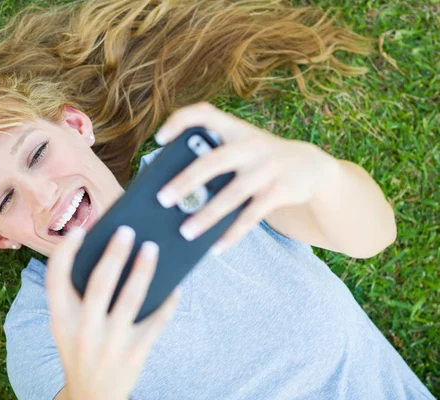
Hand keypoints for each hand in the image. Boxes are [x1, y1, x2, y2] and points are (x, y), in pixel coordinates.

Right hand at [45, 226, 181, 399]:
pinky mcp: (135, 352)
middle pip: (99, 283)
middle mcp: (83, 330)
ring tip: (152, 248)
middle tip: (127, 231)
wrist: (92, 396)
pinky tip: (175, 285)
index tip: (79, 231)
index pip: (55, 279)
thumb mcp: (66, 327)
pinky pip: (156, 321)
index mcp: (60, 320)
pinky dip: (168, 301)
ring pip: (131, 298)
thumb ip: (75, 297)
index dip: (65, 252)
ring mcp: (111, 342)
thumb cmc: (80, 349)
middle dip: (114, 254)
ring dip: (143, 270)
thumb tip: (107, 254)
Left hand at [154, 102, 339, 254]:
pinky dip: (231, 235)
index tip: (159, 139)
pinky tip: (216, 248)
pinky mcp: (279, 191)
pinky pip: (250, 217)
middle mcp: (250, 145)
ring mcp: (267, 168)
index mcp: (235, 129)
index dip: (180, 122)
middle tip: (162, 199)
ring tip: (185, 232)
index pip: (204, 113)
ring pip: (231, 195)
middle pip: (212, 161)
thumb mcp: (243, 150)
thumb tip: (180, 195)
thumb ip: (216, 160)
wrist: (312, 167)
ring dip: (206, 216)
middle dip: (185, 181)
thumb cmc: (262, 161)